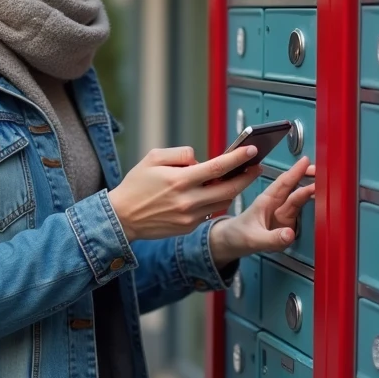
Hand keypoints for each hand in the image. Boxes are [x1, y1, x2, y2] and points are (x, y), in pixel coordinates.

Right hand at [107, 145, 264, 241]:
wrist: (122, 217)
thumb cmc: (136, 185)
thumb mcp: (153, 158)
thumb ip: (180, 154)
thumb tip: (200, 159)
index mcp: (179, 180)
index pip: (217, 167)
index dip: (238, 158)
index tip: (252, 150)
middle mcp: (188, 200)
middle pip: (229, 188)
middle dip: (247, 177)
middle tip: (256, 167)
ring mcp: (190, 216)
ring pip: (222, 202)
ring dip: (233, 190)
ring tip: (237, 178)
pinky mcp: (189, 227)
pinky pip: (209, 212)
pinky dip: (214, 201)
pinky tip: (212, 194)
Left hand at [208, 156, 316, 267]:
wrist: (231, 243)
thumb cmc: (237, 235)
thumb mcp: (253, 239)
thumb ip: (271, 238)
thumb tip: (290, 234)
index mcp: (265, 202)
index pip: (282, 184)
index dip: (294, 172)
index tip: (306, 162)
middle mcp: (275, 205)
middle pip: (293, 187)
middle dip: (306, 177)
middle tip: (322, 170)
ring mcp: (282, 214)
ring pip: (298, 198)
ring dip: (310, 190)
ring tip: (325, 184)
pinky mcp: (287, 223)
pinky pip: (299, 211)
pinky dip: (310, 204)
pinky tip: (320, 199)